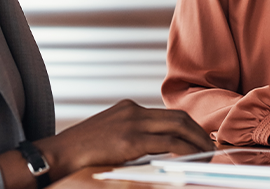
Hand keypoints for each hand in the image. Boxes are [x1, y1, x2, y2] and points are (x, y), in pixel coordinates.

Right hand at [33, 99, 214, 178]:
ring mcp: (132, 124)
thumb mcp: (109, 135)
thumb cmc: (81, 152)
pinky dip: (186, 151)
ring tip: (207, 155)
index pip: (168, 114)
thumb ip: (131, 137)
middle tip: (211, 148)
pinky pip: (169, 144)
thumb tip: (157, 150)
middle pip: (179, 118)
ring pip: (179, 127)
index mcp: (128, 108)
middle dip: (200, 133)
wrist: (57, 155)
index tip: (200, 140)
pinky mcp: (130, 140)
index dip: (190, 127)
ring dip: (198, 142)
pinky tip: (192, 160)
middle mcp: (133, 111)